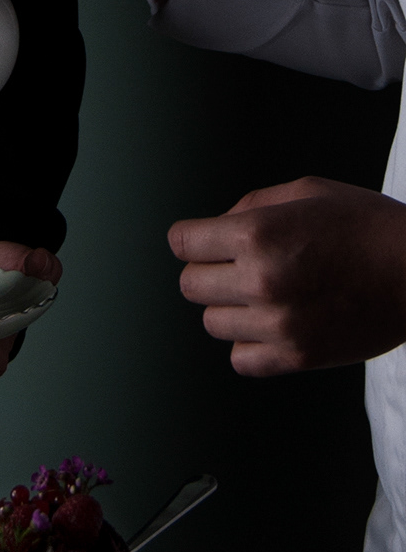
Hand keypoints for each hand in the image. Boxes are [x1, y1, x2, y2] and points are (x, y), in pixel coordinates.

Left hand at [168, 177, 405, 376]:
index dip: (193, 239)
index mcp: (259, 233)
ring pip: (213, 323)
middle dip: (209, 271)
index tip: (204, 242)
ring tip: (267, 294)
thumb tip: (215, 228)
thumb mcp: (310, 192)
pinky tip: (273, 323)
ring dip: (231, 307)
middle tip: (241, 266)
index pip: (182, 243)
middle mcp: (262, 280)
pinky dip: (249, 343)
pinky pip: (240, 359)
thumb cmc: (370, 226)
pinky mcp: (297, 356)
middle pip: (190, 285)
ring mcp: (279, 323)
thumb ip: (253, 206)